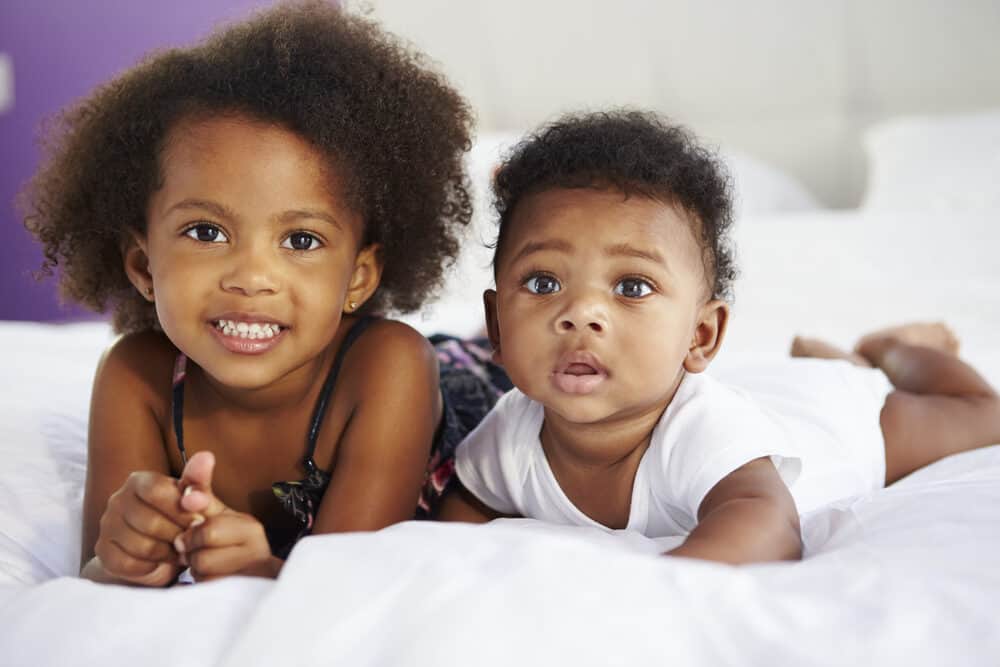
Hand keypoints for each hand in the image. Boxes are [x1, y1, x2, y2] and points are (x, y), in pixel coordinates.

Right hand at [94, 471, 196, 586]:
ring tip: (181, 552)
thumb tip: (207, 456)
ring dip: (168, 553)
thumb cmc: (181, 519)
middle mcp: (117, 500)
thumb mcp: (195, 499)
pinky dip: (151, 567)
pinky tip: (161, 562)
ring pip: (141, 545)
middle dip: (178, 535)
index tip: (199, 521)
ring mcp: (107, 526)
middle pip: (150, 521)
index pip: (155, 490)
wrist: (160, 551)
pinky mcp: (103, 551)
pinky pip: (128, 564)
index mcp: (139, 481)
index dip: (181, 509)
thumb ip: (199, 480)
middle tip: (193, 541)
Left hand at [174, 452, 275, 580]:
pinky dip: (202, 584)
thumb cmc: (224, 543)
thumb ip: (200, 486)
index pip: (208, 524)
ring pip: (203, 566)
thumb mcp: (211, 513)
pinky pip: (207, 585)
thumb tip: (203, 455)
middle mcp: (256, 544)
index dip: (192, 525)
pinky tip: (212, 577)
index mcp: (247, 523)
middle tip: (195, 549)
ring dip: (195, 568)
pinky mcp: (244, 587)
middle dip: (192, 549)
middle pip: (203, 543)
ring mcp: (252, 567)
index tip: (187, 522)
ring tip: (205, 563)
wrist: (251, 578)